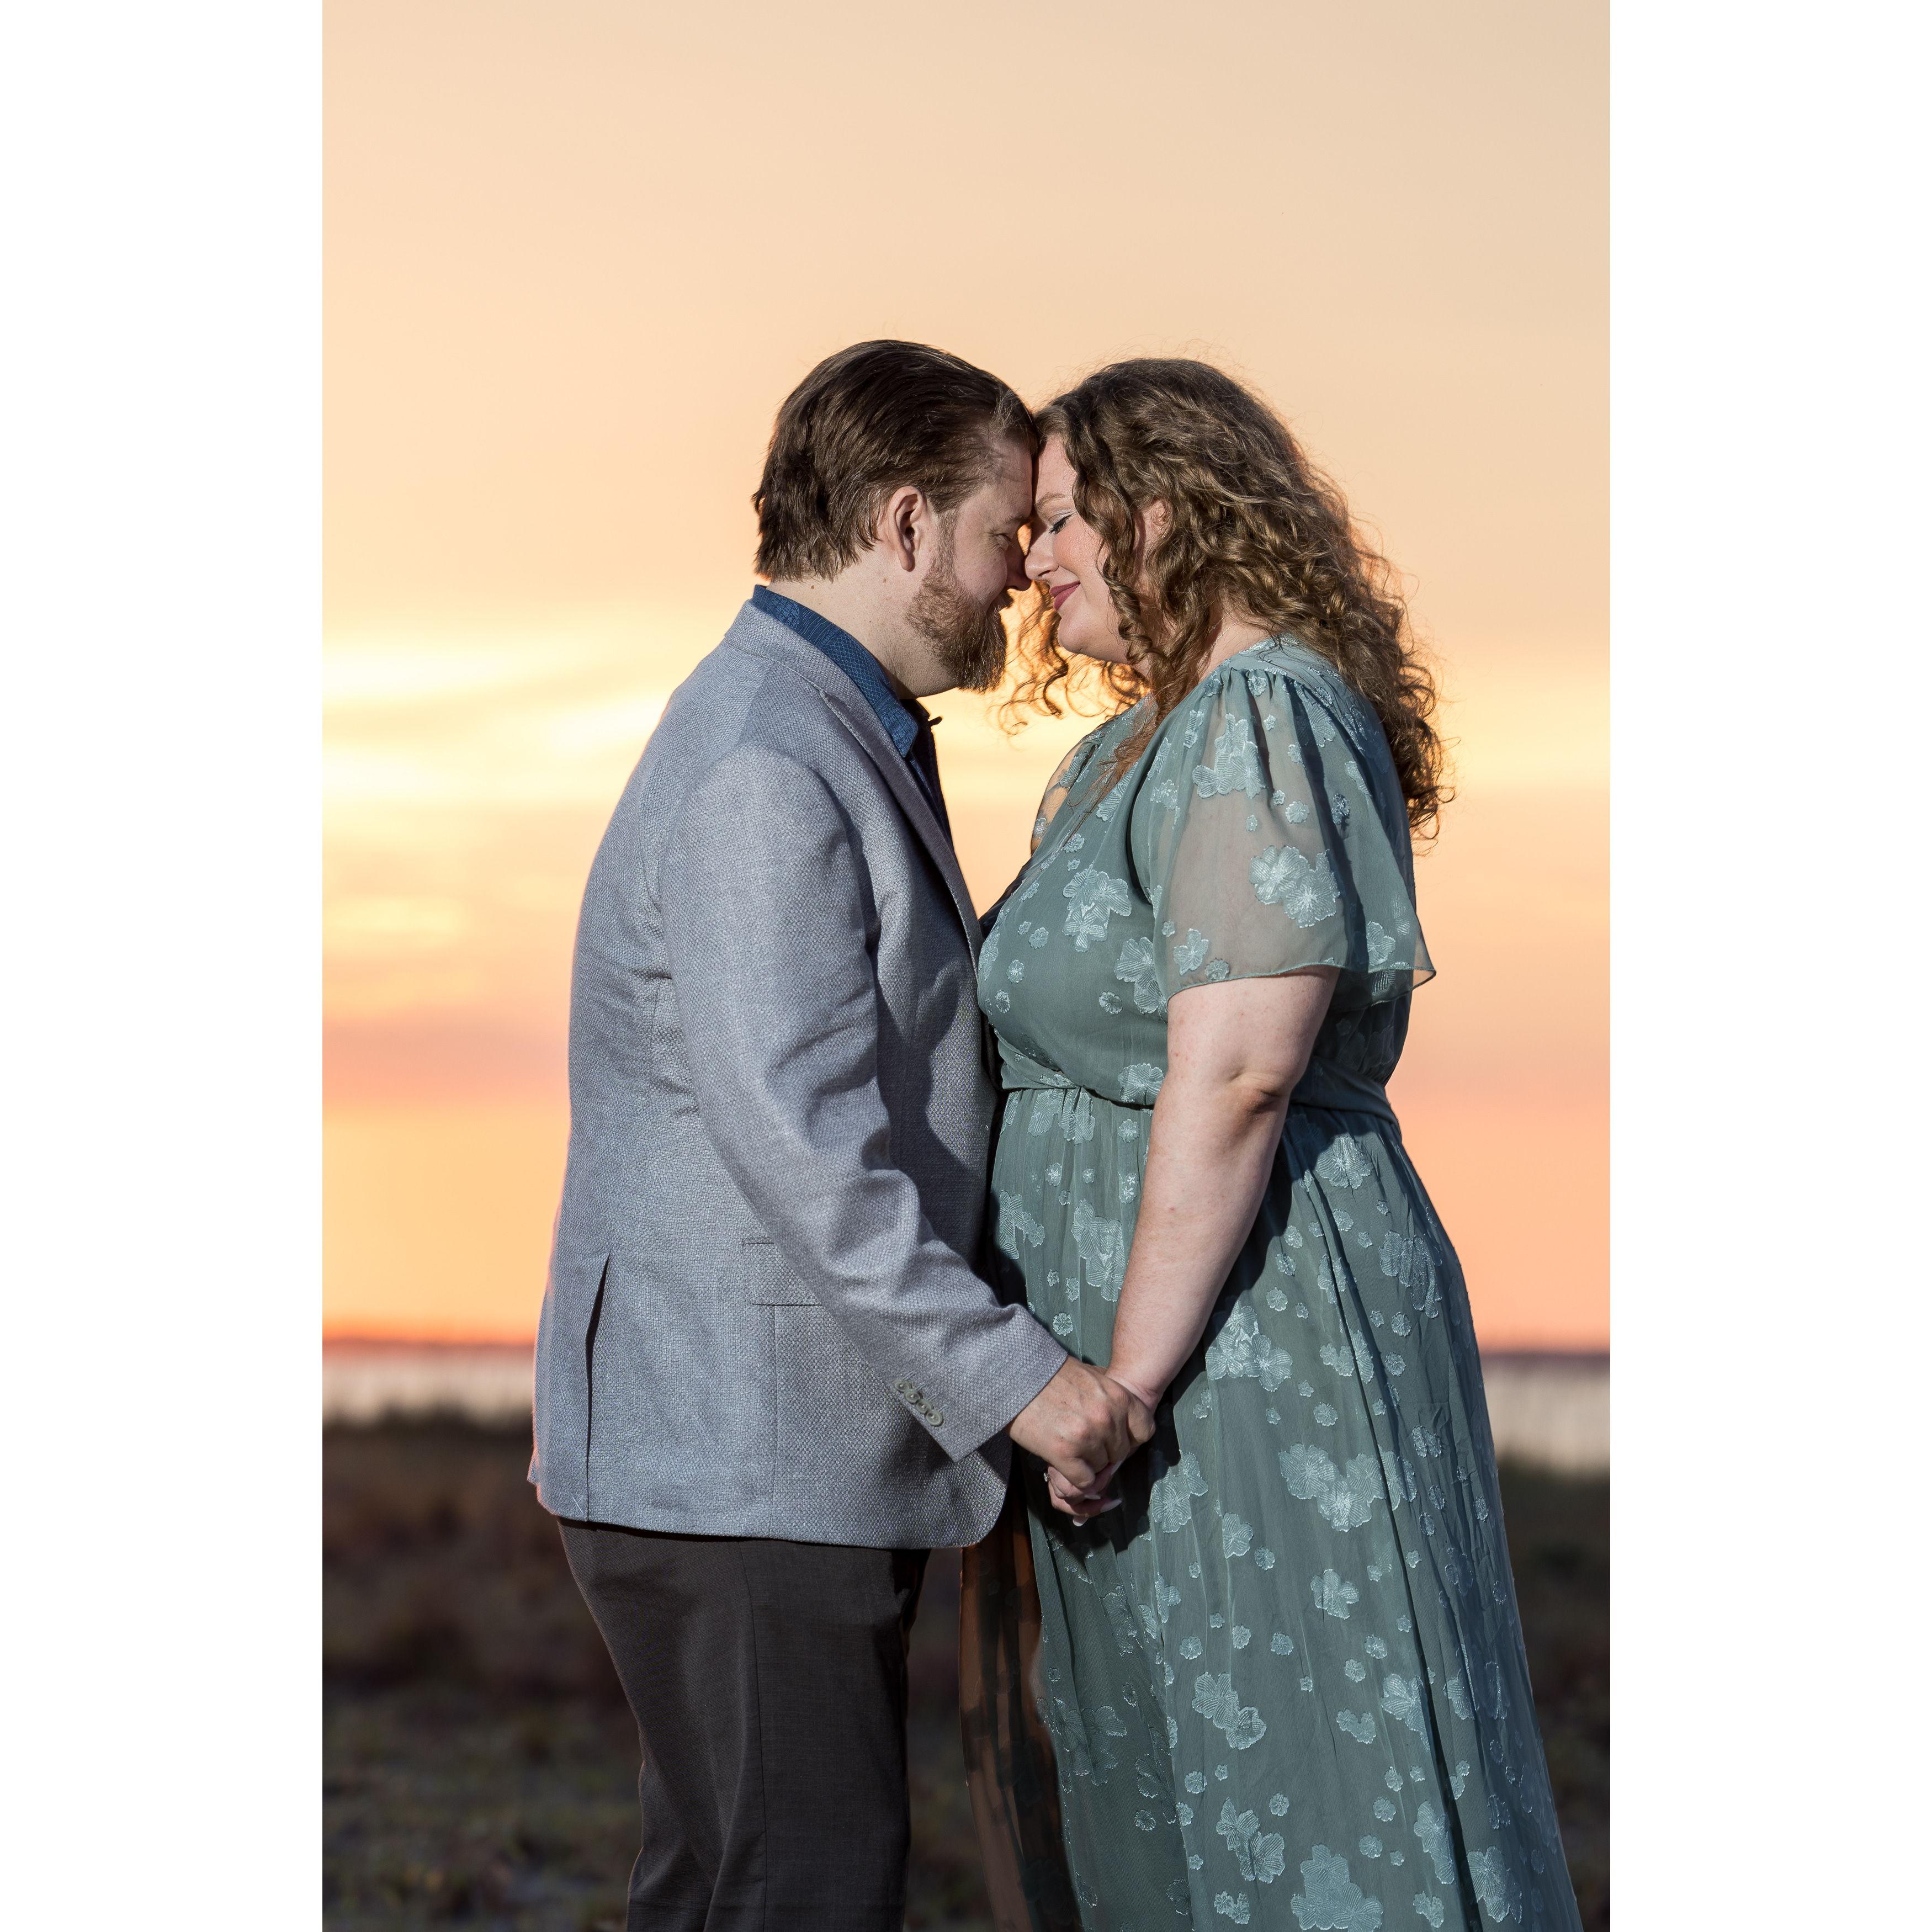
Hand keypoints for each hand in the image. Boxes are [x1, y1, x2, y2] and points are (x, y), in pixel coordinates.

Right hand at [1042, 1366, 1163, 1521]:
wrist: (1014, 1376)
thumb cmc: (1051, 1375)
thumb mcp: (1093, 1376)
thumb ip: (1112, 1396)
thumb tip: (1124, 1415)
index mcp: (1119, 1396)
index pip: (1144, 1431)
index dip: (1130, 1438)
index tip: (1115, 1438)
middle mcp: (1107, 1417)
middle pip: (1119, 1453)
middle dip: (1104, 1452)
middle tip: (1083, 1442)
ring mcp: (1087, 1436)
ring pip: (1101, 1469)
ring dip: (1086, 1464)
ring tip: (1068, 1446)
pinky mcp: (1064, 1453)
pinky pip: (1083, 1482)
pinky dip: (1076, 1480)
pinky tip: (1063, 1463)